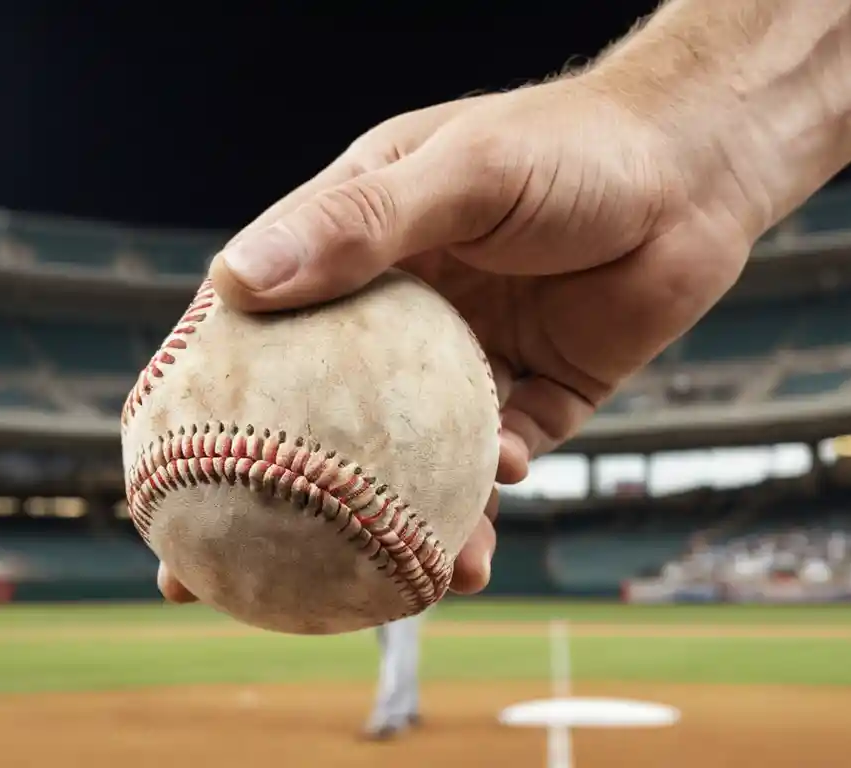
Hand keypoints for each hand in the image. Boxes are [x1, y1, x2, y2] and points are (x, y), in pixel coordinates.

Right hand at [156, 74, 759, 603]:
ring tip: (403, 573)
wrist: (696, 168)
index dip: (197, 411)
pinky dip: (494, 485)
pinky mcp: (533, 398)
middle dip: (277, 503)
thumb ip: (355, 225)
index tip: (154, 487)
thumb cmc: (567, 147)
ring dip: (400, 519)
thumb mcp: (455, 172)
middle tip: (226, 584)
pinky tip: (505, 485)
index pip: (252, 338)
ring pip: (410, 462)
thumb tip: (234, 283)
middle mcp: (397, 316)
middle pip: (316, 422)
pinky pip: (499, 460)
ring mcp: (461, 364)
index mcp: (353, 252)